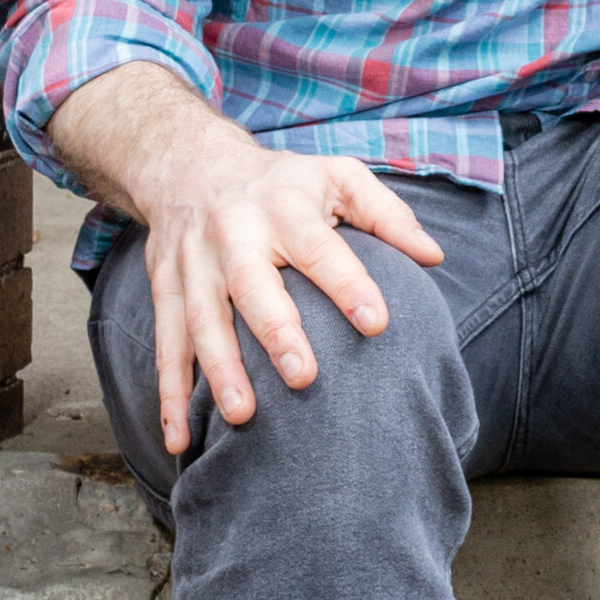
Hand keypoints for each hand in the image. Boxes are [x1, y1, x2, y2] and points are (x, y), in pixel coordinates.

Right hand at [103, 97, 444, 455]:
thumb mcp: (338, 176)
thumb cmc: (282, 181)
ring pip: (200, 319)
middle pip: (251, 284)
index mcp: (284, 206)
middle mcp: (233, 232)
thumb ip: (387, 215)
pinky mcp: (164, 287)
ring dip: (219, 370)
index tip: (378, 324)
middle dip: (275, 332)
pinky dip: (168, 394)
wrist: (188, 162)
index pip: (320, 248)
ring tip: (243, 416)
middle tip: (303, 377)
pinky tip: (179, 437)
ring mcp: (192, 262)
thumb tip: (435, 257)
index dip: (348, 284)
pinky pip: (165, 344)